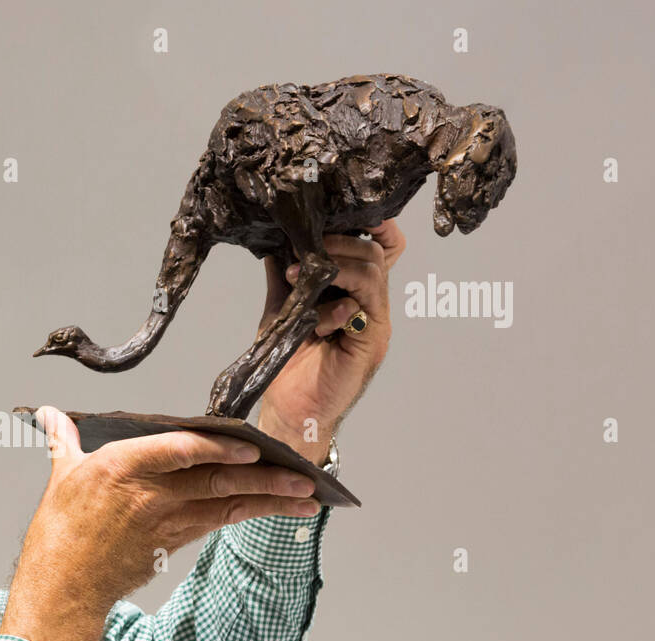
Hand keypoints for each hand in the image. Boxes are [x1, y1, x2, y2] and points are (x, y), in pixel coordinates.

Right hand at [1, 406, 321, 640]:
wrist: (62, 587)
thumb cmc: (60, 531)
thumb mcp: (61, 476)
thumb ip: (65, 439)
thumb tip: (49, 413)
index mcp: (121, 467)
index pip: (180, 450)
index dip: (219, 449)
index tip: (252, 447)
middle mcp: (150, 494)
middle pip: (217, 481)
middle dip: (265, 478)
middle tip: (305, 475)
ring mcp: (165, 522)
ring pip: (227, 506)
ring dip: (271, 501)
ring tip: (308, 496)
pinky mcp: (172, 544)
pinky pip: (218, 524)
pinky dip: (249, 515)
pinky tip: (276, 510)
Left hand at [257, 219, 405, 462]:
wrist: (291, 411)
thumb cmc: (288, 365)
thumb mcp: (282, 310)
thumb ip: (284, 278)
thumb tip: (274, 242)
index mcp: (354, 291)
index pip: (381, 247)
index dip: (370, 225)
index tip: (335, 214)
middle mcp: (370, 303)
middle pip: (376, 251)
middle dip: (339, 241)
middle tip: (304, 246)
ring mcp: (375, 322)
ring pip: (372, 272)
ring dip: (335, 264)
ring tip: (301, 272)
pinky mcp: (371, 342)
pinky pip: (364, 306)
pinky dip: (336, 302)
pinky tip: (313, 317)